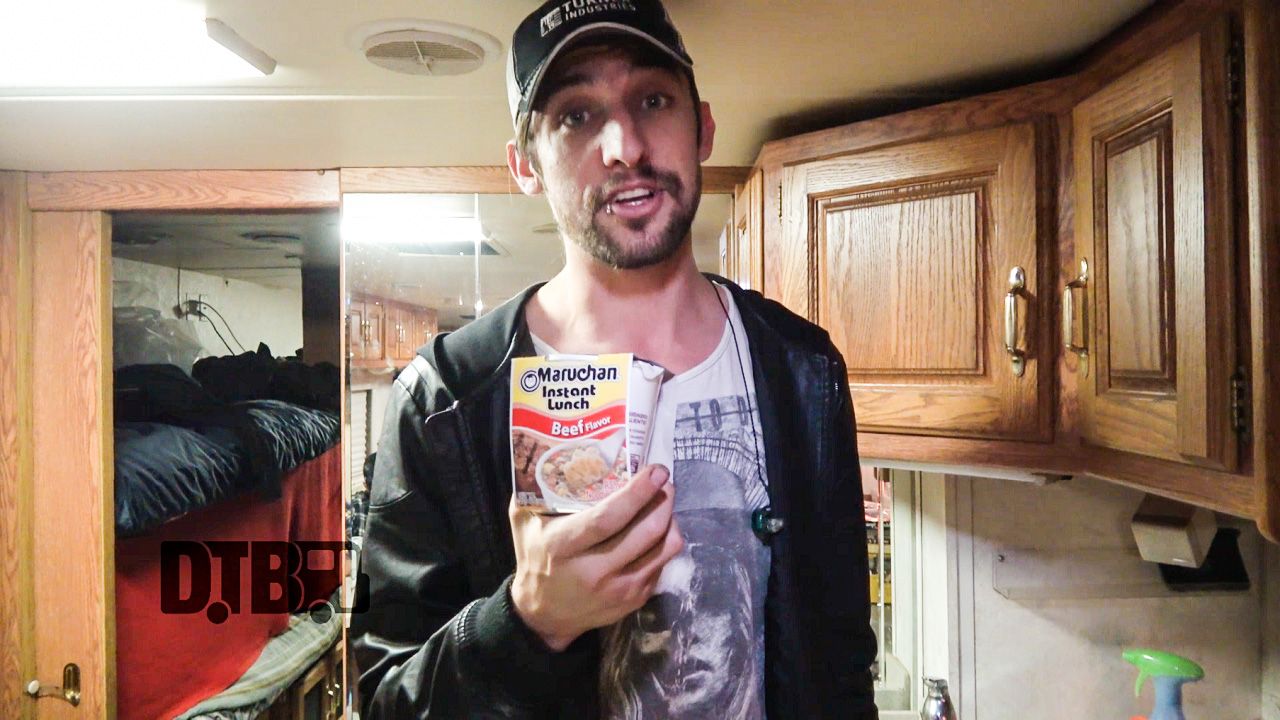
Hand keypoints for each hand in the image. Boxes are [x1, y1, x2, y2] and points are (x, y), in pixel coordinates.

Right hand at [508, 464, 683, 650]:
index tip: (655, 471)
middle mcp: (593, 571)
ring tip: (665, 501)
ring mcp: (618, 589)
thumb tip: (550, 447)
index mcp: (563, 547)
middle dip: (663, 501)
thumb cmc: (534, 557)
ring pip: (662, 549)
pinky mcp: (634, 600)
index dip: (637, 493)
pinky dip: (665, 542)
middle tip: (666, 480)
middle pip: (644, 532)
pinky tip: (658, 528)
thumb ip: (535, 488)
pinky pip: (662, 564)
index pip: (608, 518)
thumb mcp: (524, 523)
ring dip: (670, 520)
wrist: (544, 614)